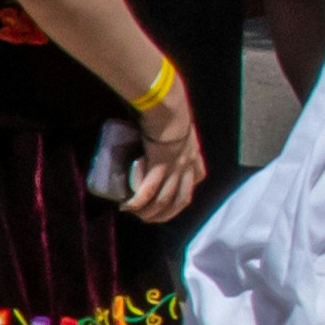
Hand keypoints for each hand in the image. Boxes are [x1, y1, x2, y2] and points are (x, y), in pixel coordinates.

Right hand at [122, 90, 203, 223]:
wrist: (169, 107)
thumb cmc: (172, 109)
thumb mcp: (177, 122)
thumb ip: (170, 128)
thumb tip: (154, 124)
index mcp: (193, 153)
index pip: (196, 178)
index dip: (186, 190)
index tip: (174, 195)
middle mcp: (187, 165)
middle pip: (182, 199)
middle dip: (166, 213)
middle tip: (150, 217)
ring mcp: (175, 168)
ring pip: (166, 200)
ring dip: (150, 212)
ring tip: (136, 215)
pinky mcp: (160, 167)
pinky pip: (149, 191)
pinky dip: (138, 202)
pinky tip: (127, 206)